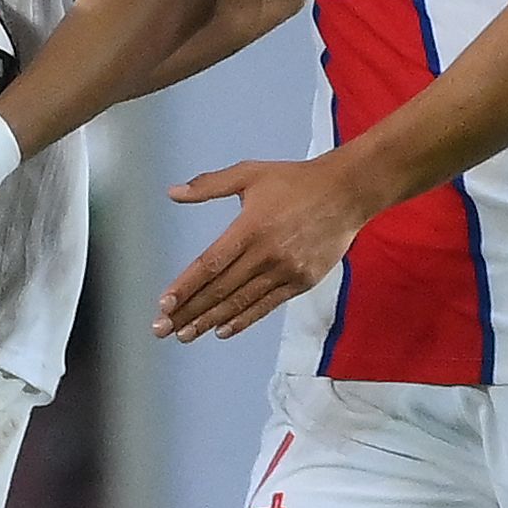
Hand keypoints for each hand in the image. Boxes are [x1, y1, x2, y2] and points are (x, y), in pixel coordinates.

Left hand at [152, 154, 376, 341]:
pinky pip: (266, 306)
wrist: (346, 193)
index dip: (185, 287)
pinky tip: (222, 330)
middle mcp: (265, 254)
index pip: (210, 265)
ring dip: (210, 321)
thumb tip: (173, 192)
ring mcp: (285, 271)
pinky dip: (243, 320)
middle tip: (162, 329)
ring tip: (185, 335)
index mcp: (249, 228)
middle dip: (189, 312)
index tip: (163, 303)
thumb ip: (209, 185)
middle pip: (220, 290)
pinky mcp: (301, 282)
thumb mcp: (249, 173)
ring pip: (241, 302)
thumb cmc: (294, 181)